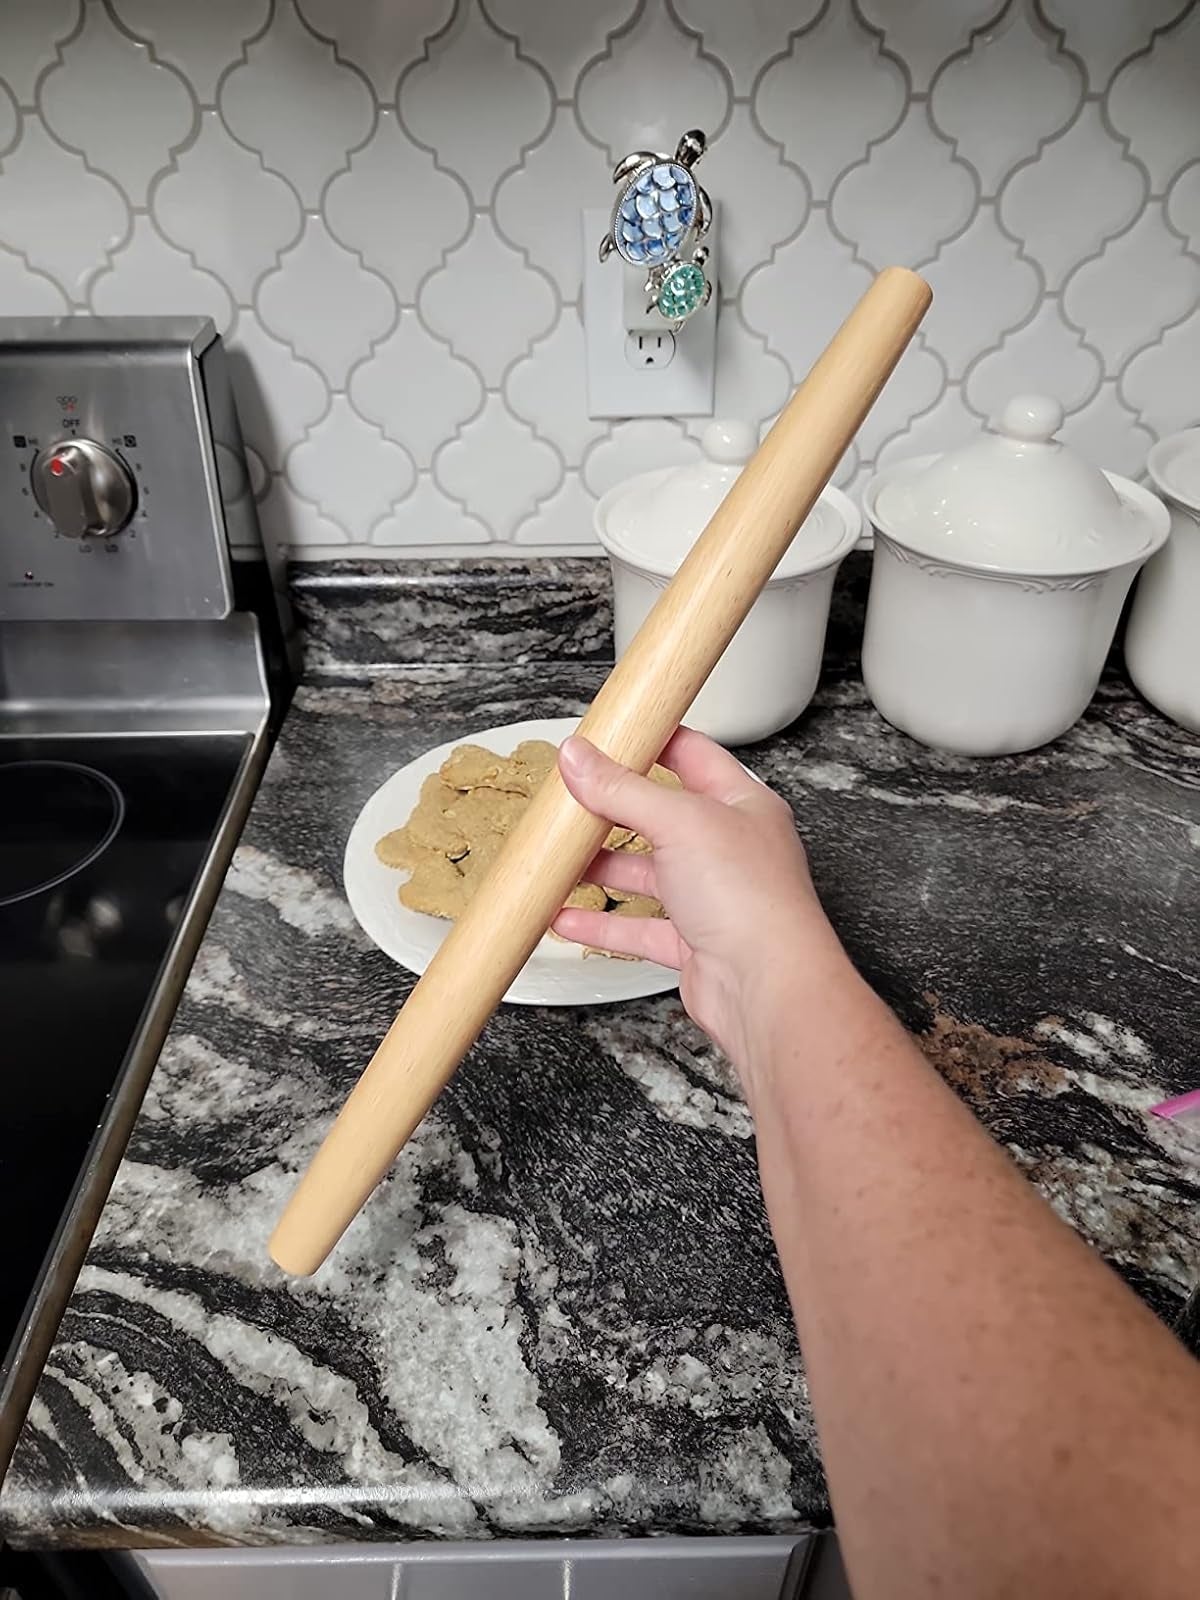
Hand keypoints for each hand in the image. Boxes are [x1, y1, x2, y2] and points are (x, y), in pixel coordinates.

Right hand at [553, 728, 844, 1063]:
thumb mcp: (680, 823)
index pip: (693, 756)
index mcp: (742, 805)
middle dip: (616, 810)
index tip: (610, 735)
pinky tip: (569, 917)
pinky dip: (602, 923)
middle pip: (663, 818)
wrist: (767, 988)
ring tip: (562, 857)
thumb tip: (580, 758)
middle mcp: (730, 849)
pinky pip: (639, 928)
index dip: (652, 742)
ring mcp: (713, 897)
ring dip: (603, 868)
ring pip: (648, 875)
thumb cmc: (753, 900)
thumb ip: (623, 790)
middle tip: (573, 797)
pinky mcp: (694, 942)